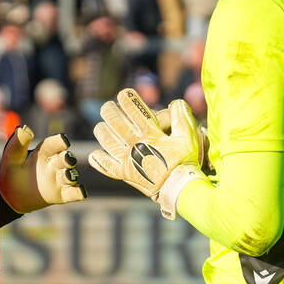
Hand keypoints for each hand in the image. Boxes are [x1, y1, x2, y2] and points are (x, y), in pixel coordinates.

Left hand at [0, 125, 86, 213]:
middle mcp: (54, 165)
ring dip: (71, 175)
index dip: (59, 142)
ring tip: (68, 176)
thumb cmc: (12, 172)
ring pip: (70, 176)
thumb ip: (18, 143)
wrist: (10, 196)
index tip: (64, 140)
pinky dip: (78, 192)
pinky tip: (81, 192)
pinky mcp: (61, 195)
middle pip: (65, 159)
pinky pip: (73, 193)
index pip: (53, 144)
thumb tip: (24, 128)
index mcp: (43, 152)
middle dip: (67, 159)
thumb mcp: (11, 156)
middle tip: (67, 159)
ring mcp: (58, 180)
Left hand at [89, 89, 205, 215]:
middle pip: (117, 124)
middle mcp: (135, 145)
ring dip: (102, 132)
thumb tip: (177, 102)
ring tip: (99, 126)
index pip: (135, 111)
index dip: (128, 100)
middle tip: (107, 106)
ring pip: (108, 142)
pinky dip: (100, 161)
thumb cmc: (185, 162)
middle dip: (110, 111)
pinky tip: (94, 155)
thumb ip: (182, 118)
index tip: (123, 93)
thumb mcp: (188, 138)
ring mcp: (128, 160)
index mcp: (150, 134)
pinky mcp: (126, 174)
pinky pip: (108, 167)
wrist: (180, 189)